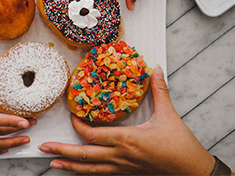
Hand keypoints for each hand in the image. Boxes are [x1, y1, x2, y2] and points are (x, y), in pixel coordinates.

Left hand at [39, 66, 215, 174]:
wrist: (192, 171)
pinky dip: (86, 173)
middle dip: (61, 151)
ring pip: (89, 169)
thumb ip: (159, 91)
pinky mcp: (126, 173)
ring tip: (52, 163)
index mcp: (126, 139)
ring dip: (69, 166)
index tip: (70, 116)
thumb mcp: (168, 115)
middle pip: (84, 155)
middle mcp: (119, 156)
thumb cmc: (180, 146)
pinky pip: (101, 175)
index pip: (92, 135)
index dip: (78, 126)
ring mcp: (121, 168)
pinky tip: (77, 173)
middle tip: (42, 147)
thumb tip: (155, 69)